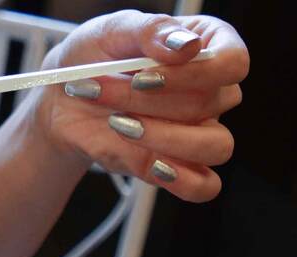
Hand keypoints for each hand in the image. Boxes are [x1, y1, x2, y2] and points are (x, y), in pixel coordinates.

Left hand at [35, 9, 248, 201]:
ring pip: (216, 146)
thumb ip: (149, 30)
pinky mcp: (177, 164)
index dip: (195, 72)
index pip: (233, 61)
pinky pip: (203, 186)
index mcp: (207, 45)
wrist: (63, 99)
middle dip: (146, 100)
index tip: (144, 76)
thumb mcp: (111, 31)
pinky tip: (152, 164)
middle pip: (211, 102)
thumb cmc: (92, 58)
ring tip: (118, 125)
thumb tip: (185, 46)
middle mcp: (211, 90)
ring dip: (164, 138)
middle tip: (98, 90)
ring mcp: (198, 130)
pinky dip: (183, 180)